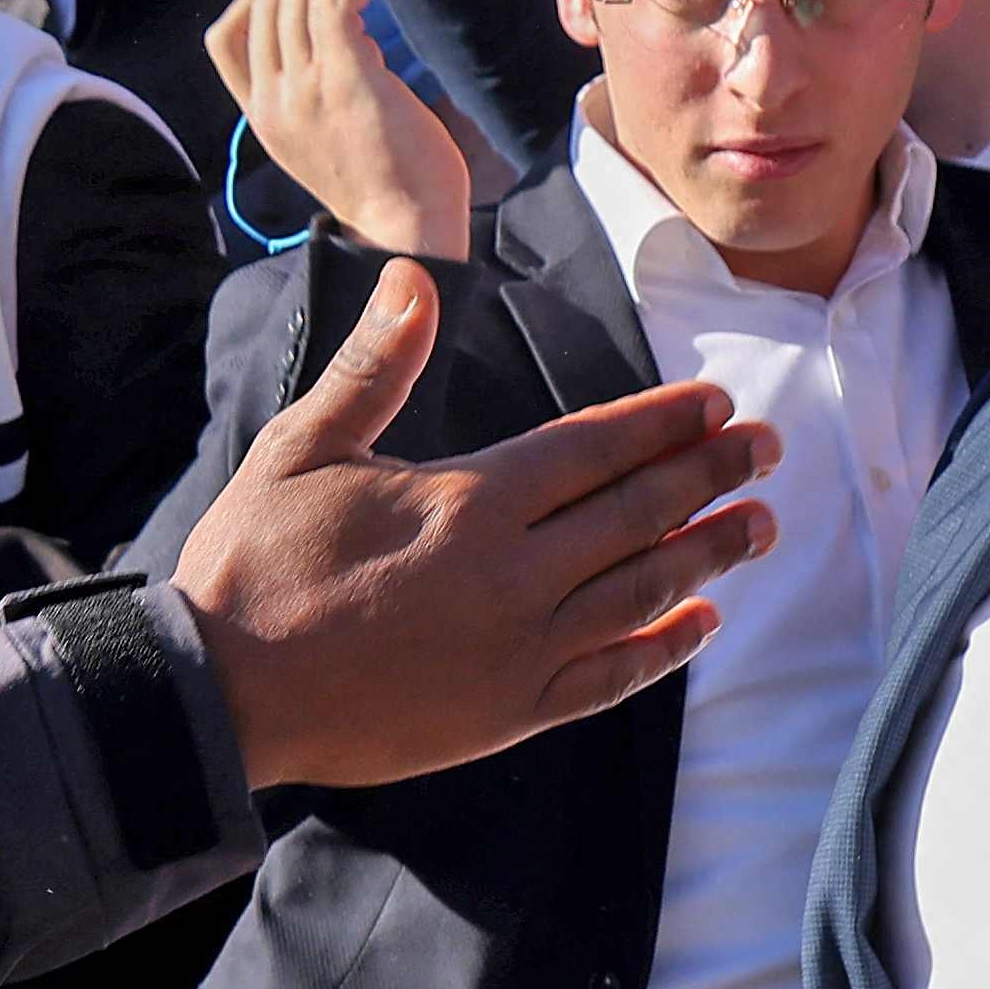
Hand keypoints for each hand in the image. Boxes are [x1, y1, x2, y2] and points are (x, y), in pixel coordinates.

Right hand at [171, 264, 773, 789]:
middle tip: (768, 452)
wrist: (221, 695)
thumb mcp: (303, 446)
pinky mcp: (506, 712)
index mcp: (469, 498)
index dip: (662, 424)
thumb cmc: (254, 563)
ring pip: (641, 593)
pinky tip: (703, 625)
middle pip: (637, 514)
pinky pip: (608, 679)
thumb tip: (413, 275)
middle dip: (709, 477)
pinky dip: (662, 650)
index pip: (593, 449)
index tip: (717, 404)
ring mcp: (517, 649)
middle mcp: (512, 573)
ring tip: (761, 526)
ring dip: (709, 555)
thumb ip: (375, 366)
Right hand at [213, 0, 473, 258]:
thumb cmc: (387, 183)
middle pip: (267, 2)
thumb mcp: (328, 135)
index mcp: (261, 116)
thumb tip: (347, 26)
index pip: (225, 37)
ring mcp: (303, 89)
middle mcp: (272, 100)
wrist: (407, 229)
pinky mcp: (343, 78)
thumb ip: (318, 87)